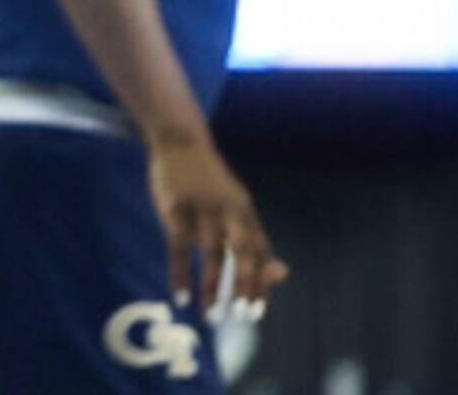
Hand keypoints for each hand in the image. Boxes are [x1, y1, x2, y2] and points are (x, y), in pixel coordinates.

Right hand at [147, 131, 285, 317]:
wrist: (180, 140)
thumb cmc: (209, 181)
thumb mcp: (238, 206)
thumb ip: (255, 239)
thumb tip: (282, 274)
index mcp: (244, 210)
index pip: (259, 251)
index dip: (261, 282)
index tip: (257, 312)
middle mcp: (228, 210)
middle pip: (243, 250)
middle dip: (245, 283)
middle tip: (243, 316)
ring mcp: (201, 208)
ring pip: (211, 252)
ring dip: (212, 286)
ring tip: (212, 316)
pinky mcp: (174, 207)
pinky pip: (178, 247)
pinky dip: (180, 274)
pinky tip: (181, 297)